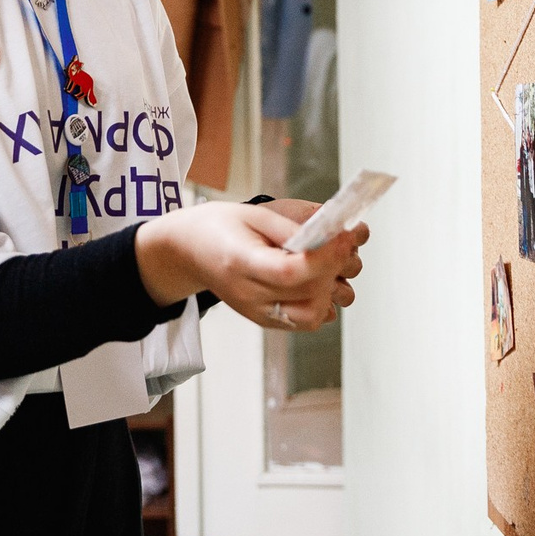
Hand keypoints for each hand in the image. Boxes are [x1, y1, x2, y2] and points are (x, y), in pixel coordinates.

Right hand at [134, 200, 367, 332]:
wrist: (188, 251)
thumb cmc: (218, 227)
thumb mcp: (253, 214)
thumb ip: (292, 227)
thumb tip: (332, 236)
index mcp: (241, 263)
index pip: (291, 272)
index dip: (325, 258)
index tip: (346, 238)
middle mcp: (249, 295)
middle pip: (308, 294)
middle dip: (336, 267)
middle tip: (345, 241)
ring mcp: (257, 312)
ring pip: (312, 316)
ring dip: (331, 290)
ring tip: (329, 263)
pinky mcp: (265, 320)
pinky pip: (304, 321)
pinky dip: (320, 302)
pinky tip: (317, 279)